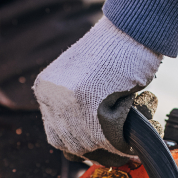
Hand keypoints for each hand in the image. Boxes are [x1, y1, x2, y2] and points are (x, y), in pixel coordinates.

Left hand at [33, 18, 162, 163]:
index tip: (99, 144)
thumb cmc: (113, 50)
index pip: (56, 134)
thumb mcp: (79, 74)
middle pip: (72, 144)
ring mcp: (70, 105)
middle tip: (116, 145)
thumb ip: (72, 101)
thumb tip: (81, 135)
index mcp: (44, 89)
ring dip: (112, 146)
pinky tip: (133, 134)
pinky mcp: (92, 110)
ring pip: (91, 145)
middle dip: (97, 148)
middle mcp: (52, 98)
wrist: (131, 30)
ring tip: (127, 136)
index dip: (81, 143)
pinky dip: (124, 143)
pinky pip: (109, 141)